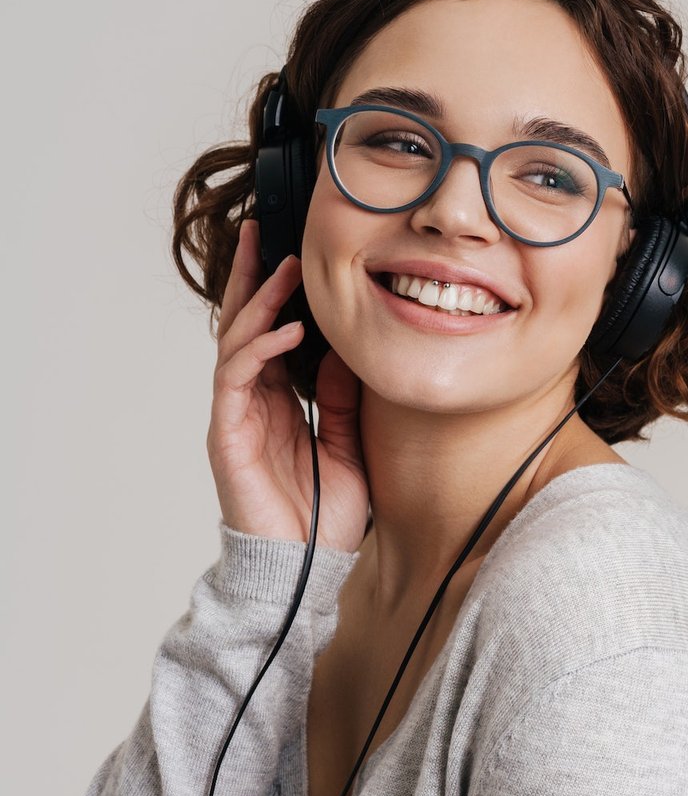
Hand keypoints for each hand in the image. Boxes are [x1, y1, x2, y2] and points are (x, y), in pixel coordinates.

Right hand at [207, 219, 368, 550]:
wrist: (307, 565)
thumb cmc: (325, 514)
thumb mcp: (349, 443)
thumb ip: (344, 397)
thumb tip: (350, 349)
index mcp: (279, 401)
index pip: (272, 333)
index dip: (278, 294)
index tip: (294, 252)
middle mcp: (253, 402)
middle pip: (244, 324)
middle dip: (250, 277)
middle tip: (259, 230)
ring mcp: (236, 416)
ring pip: (237, 342)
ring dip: (259, 302)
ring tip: (282, 268)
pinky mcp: (228, 434)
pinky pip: (236, 379)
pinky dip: (260, 349)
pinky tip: (285, 329)